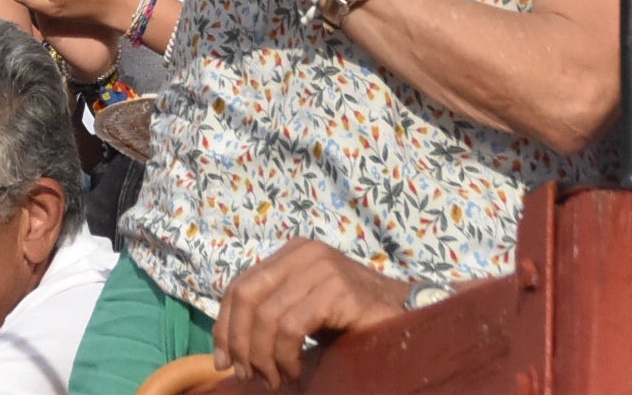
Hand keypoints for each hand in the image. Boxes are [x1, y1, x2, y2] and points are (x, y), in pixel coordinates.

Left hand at [213, 239, 412, 383]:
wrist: (406, 317)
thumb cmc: (351, 320)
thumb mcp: (303, 312)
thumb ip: (270, 317)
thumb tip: (228, 352)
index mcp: (290, 254)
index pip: (240, 287)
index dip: (225, 326)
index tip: (225, 362)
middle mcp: (303, 253)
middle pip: (247, 297)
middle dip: (240, 342)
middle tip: (249, 375)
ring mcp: (321, 267)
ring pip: (267, 316)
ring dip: (265, 357)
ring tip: (276, 378)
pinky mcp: (337, 289)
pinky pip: (292, 326)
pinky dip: (286, 356)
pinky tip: (296, 370)